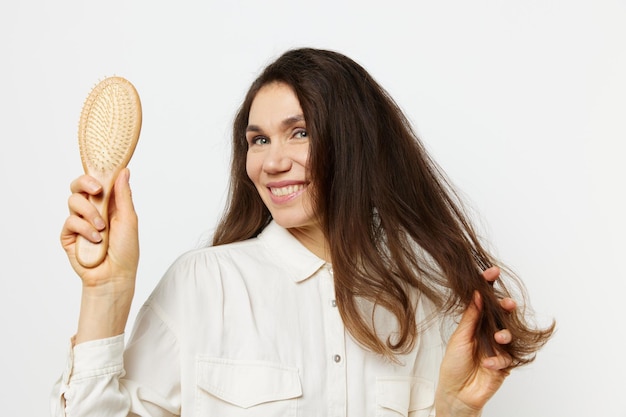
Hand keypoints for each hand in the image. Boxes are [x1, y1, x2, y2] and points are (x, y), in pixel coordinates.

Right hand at [60, 168, 138, 342]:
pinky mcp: (69, 235)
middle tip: (97, 191)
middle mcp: (92, 210)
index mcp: (109, 204)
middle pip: (78, 185)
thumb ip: (123, 195)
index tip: (103, 172)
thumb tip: (124, 171)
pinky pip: (70, 221)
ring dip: (90, 213)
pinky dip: (84, 229)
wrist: (114, 275)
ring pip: (74, 201)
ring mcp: (79, 222)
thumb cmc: (126, 250)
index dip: (97, 173)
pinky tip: (95, 240)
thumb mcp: (129, 219)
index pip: (97, 181)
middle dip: (85, 183)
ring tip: (102, 229)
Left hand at [435, 267, 514, 416]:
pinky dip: (498, 360)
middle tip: (506, 304)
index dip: (488, 285)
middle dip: (506, 306)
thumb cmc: (453, 365)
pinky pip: (509, 358)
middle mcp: (489, 332)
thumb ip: (470, 318)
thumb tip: (476, 293)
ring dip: (505, 334)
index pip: (484, 300)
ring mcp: (498, 348)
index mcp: (476, 323)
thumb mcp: (459, 338)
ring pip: (510, 333)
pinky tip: (488, 364)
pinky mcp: (505, 365)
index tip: (492, 272)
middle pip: (502, 314)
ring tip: (498, 338)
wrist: (456, 394)